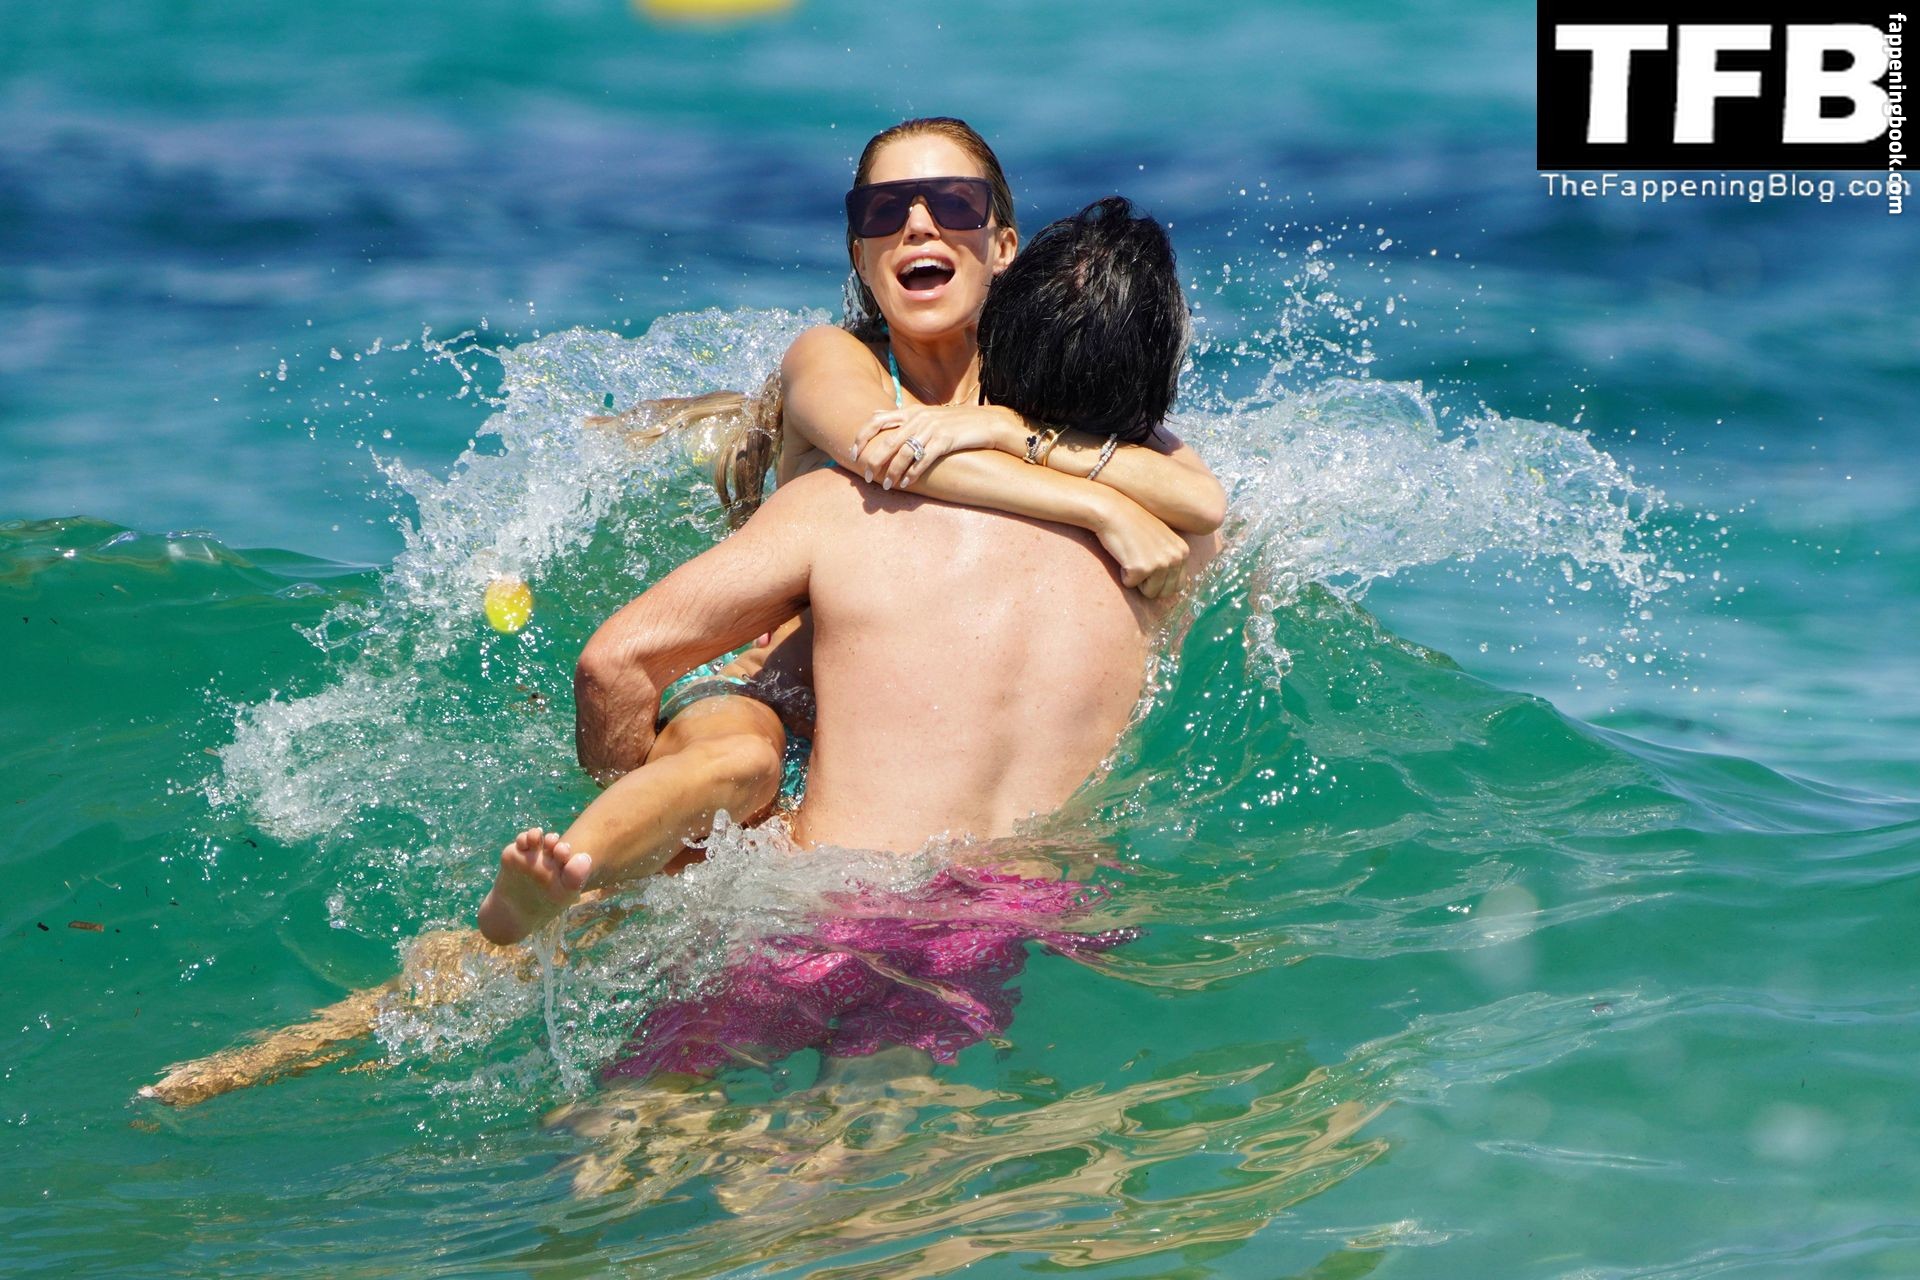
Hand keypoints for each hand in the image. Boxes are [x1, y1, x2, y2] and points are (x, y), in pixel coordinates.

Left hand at [852, 404, 1016, 489]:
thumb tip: (875, 414)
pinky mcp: (945, 440)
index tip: (853, 454)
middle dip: (873, 461)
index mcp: (910, 411)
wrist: (987, 422)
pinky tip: (906, 483)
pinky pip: (923, 460)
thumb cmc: (955, 422)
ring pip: (903, 453)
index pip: (877, 420)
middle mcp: (918, 418)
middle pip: (887, 441)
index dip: (861, 437)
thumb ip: (901, 416)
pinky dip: (912, 473)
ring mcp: (932, 428)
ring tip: (886, 485)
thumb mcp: (925, 413)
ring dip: (892, 472)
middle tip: (867, 477)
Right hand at [1093, 494, 1189, 599]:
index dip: (1160, 581)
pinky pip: (1130, 584)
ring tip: (1132, 557)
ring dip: (1136, 580)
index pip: (1178, 586)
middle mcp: (1176, 558)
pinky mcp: (1141, 568)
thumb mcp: (1162, 539)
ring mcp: (1160, 563)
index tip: (1148, 564)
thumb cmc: (1133, 525)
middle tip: (1139, 562)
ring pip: (1149, 593)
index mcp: (1183, 552)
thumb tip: (1172, 587)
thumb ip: (1170, 558)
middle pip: (1165, 593)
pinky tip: (1123, 554)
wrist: (1113, 511)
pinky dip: (1123, 574)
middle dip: (1149, 585)